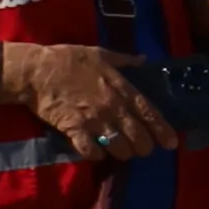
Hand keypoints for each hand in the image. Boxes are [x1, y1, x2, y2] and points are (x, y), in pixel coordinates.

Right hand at [13, 44, 178, 166]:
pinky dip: (96, 155)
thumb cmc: (68, 59)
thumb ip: (125, 59)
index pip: (148, 112)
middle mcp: (112, 107)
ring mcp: (93, 119)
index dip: (162, 129)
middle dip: (143, 146)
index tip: (172, 143)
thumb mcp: (101, 54)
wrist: (36, 71)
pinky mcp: (73, 129)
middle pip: (137, 135)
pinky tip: (97, 154)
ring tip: (123, 153)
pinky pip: (90, 149)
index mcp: (121, 88)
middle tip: (143, 150)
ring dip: (122, 152)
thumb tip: (144, 59)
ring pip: (118, 146)